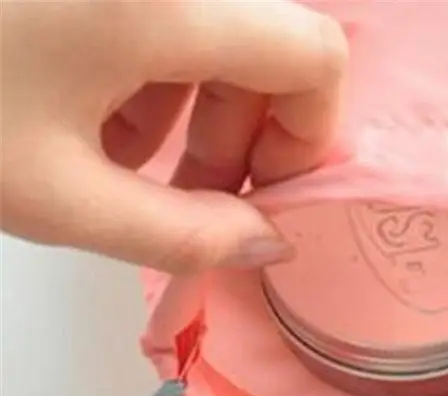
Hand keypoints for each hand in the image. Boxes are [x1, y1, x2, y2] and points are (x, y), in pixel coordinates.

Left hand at [0, 0, 345, 272]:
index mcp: (168, 3)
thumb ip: (187, 236)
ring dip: (195, 97)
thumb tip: (269, 246)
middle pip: (268, 37)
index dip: (307, 135)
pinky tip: (89, 97)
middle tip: (192, 190)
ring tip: (120, 150)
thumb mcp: (60, 197)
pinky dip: (151, 56)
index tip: (257, 191)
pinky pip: (164, 3)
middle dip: (247, 125)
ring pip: (215, 18)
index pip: (315, 56)